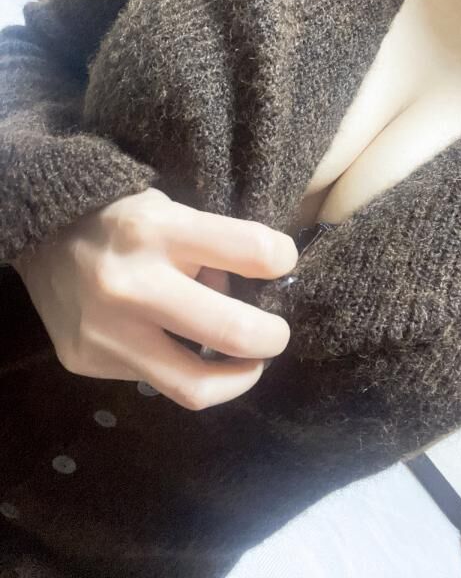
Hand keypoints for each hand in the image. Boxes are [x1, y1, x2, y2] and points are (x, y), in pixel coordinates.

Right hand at [13, 188, 297, 409]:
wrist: (41, 236)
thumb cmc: (122, 219)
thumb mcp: (170, 211)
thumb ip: (212, 248)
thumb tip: (257, 291)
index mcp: (158, 230)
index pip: (253, 251)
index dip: (283, 258)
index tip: (282, 263)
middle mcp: (131, 284)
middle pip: (233, 333)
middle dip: (273, 338)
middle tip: (276, 335)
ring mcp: (106, 331)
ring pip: (196, 386)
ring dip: (239, 377)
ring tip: (246, 363)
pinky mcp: (88, 361)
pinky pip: (156, 379)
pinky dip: (182, 366)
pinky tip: (179, 345)